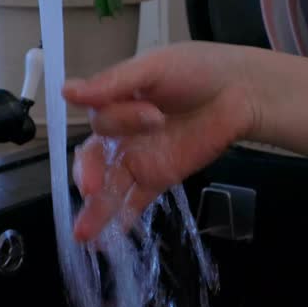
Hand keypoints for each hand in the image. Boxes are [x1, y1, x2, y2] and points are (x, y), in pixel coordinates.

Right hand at [63, 42, 259, 241]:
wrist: (241, 91)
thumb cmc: (197, 70)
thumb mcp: (154, 67)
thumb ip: (113, 83)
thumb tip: (66, 91)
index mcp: (113, 102)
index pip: (100, 119)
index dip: (119, 121)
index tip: (153, 116)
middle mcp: (121, 133)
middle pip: (93, 158)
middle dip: (89, 174)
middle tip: (92, 188)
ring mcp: (140, 158)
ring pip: (109, 186)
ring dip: (95, 210)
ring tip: (84, 233)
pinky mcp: (160, 177)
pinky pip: (136, 200)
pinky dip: (122, 219)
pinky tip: (108, 239)